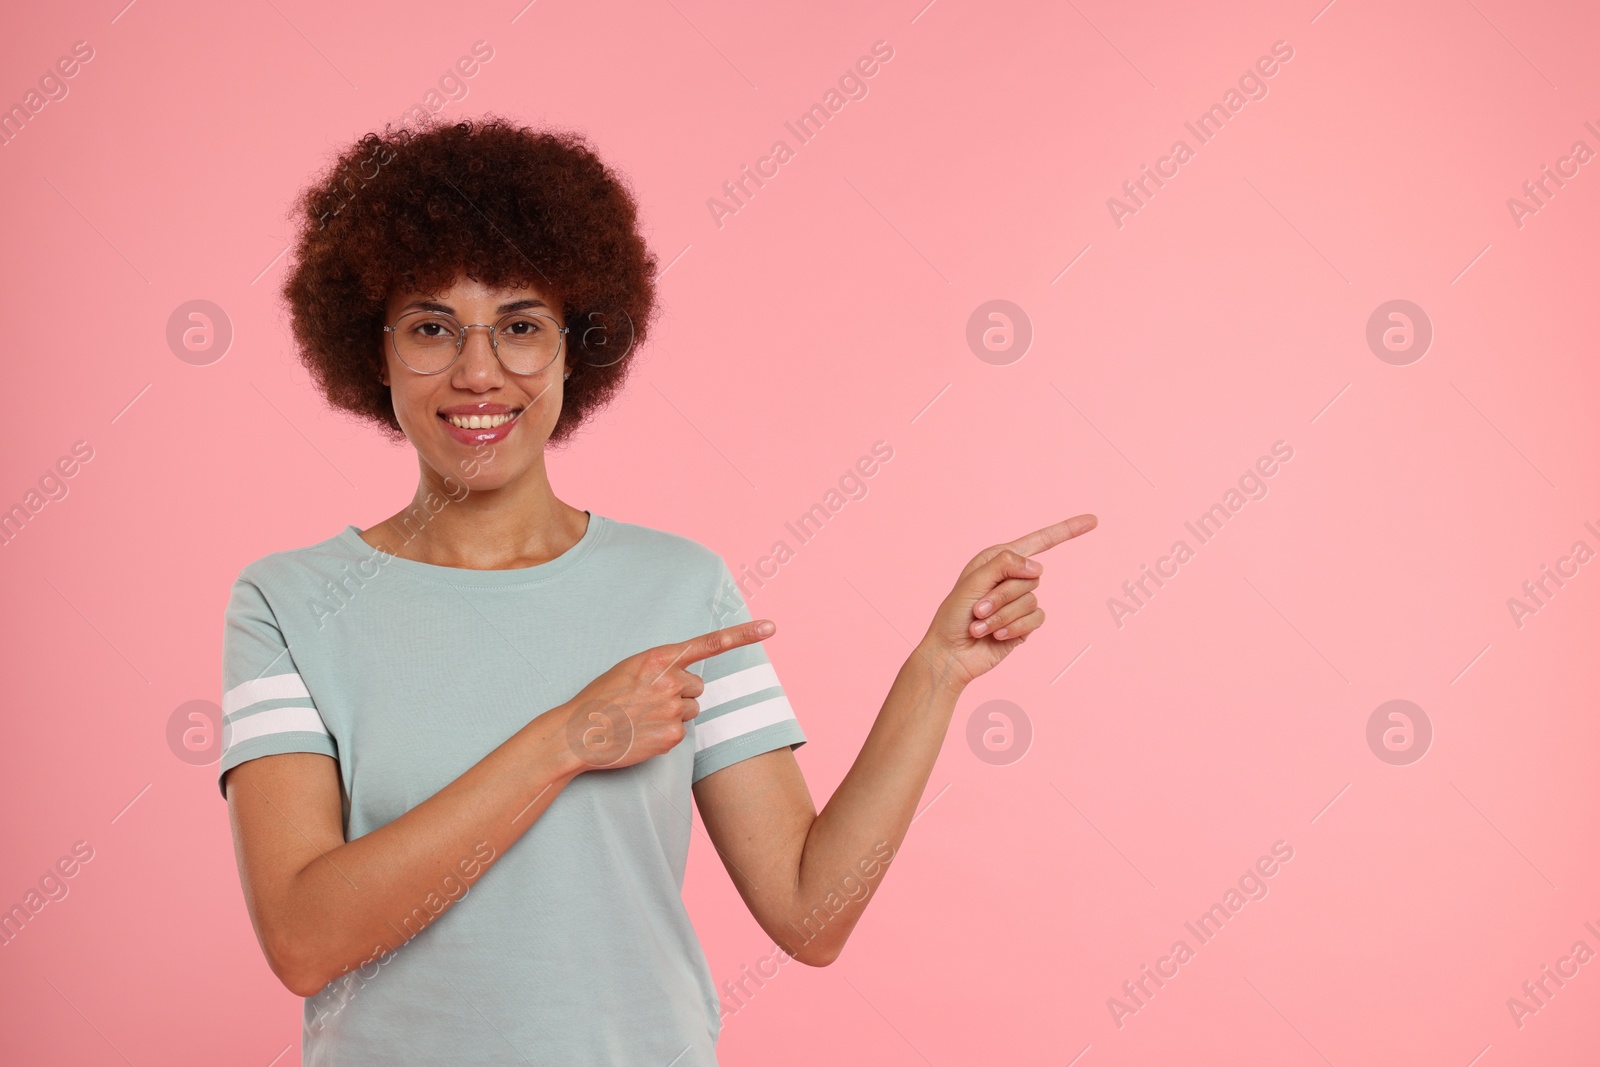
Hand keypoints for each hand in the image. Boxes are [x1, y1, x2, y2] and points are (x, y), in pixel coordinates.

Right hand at [557, 620, 775, 772]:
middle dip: (680, 694)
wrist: (578, 733)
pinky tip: (642, 733)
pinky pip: (682, 732)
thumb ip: (661, 667)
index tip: (771, 628)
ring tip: (641, 718)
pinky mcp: (672, 735)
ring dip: (673, 714)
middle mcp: (670, 681)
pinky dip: (666, 734)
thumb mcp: (629, 668)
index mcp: (659, 658)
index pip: (710, 642)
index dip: (744, 634)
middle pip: (697, 686)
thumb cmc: (601, 698)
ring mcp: (673, 709)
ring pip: (691, 710)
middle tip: (647, 701)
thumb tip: (688, 680)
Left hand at [917, 515, 1097, 689]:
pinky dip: (1014, 628)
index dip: (1066, 530)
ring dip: (1002, 616)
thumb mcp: (973, 582)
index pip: (1039, 541)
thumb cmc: (953, 616)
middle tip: (977, 609)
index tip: (1093, 520)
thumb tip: (1037, 565)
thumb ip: (1004, 564)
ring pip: (1031, 600)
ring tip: (980, 625)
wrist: (950, 654)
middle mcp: (1011, 578)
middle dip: (1001, 596)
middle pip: (1031, 577)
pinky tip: (996, 636)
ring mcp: (1019, 602)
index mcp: (998, 559)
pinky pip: (1035, 619)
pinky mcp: (1025, 624)